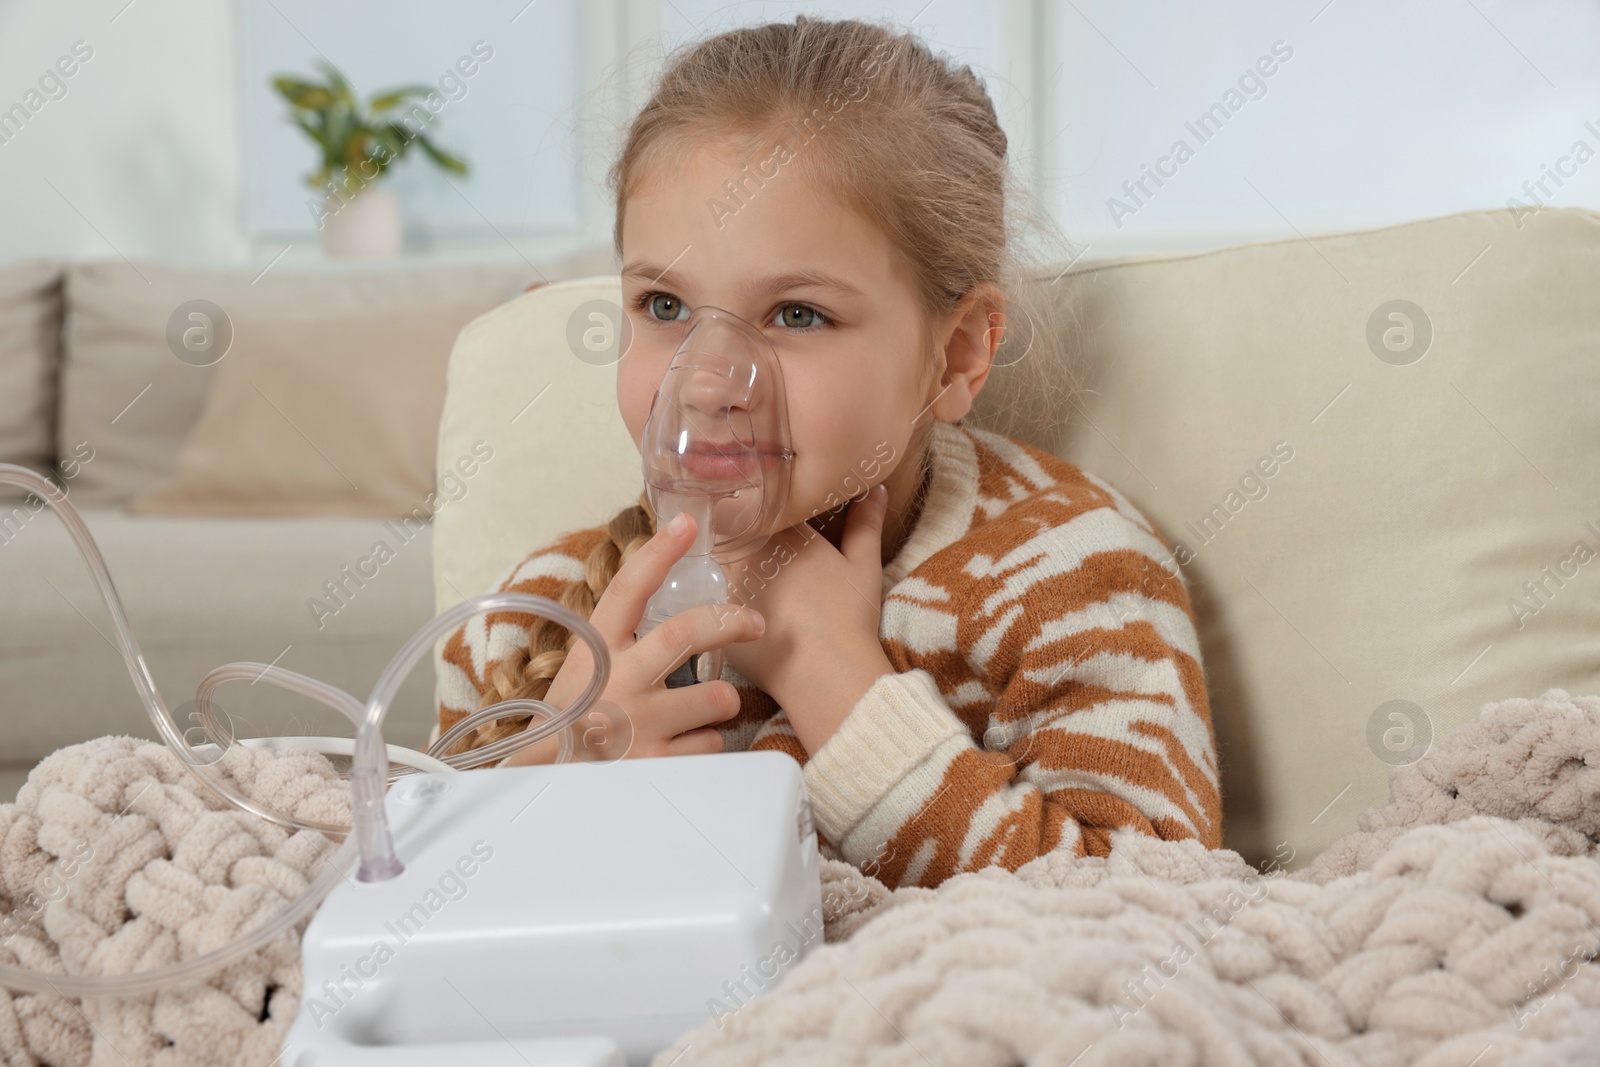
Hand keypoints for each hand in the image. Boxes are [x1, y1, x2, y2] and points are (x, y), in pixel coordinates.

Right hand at [499, 512, 765, 765]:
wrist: (548, 790)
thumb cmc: (574, 723)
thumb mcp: (585, 673)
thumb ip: (624, 644)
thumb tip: (675, 611)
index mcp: (596, 652)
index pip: (627, 591)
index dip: (658, 554)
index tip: (686, 524)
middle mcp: (618, 683)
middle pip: (687, 633)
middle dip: (730, 621)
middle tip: (754, 621)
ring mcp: (639, 726)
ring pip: (716, 697)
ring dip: (719, 702)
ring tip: (699, 712)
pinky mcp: (659, 766)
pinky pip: (713, 744)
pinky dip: (707, 745)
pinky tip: (680, 749)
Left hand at [721, 484, 890, 715]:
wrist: (828, 669)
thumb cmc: (850, 618)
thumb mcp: (865, 566)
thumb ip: (868, 524)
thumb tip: (876, 488)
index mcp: (790, 533)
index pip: (765, 505)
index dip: (762, 506)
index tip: (759, 507)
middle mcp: (757, 550)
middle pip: (735, 525)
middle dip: (732, 523)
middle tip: (725, 521)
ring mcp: (733, 578)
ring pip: (712, 553)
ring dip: (711, 551)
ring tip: (708, 553)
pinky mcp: (716, 610)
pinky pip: (698, 590)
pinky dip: (698, 587)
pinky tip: (699, 593)